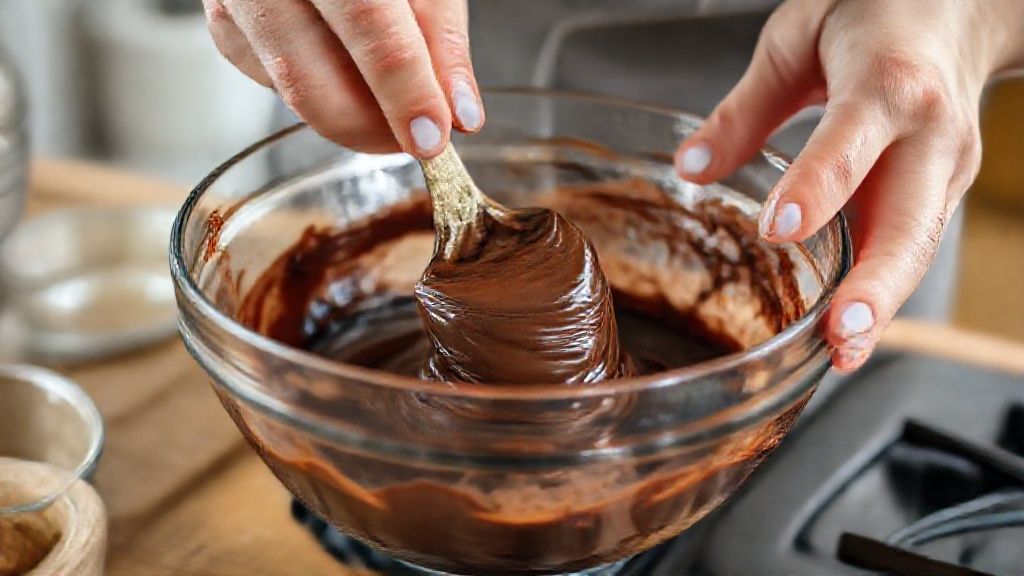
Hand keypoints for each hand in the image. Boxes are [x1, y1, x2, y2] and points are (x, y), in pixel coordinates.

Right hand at [203, 0, 482, 157]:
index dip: (404, 90)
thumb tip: (458, 114)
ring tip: (400, 110)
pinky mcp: (228, 32)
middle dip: (373, 127)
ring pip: (293, 93)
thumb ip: (440, 39)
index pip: (367, 24)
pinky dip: (327, 94)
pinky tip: (352, 73)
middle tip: (422, 140)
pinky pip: (280, 87)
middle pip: (309, 79)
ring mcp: (233, 4)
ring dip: (356, 119)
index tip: (434, 137)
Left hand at [675, 0, 1023, 371]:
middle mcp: (930, 132)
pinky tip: (850, 331)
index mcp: (887, 83)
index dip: (817, 187)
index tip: (780, 229)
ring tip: (842, 355)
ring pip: (917, 246)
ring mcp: (947, 168)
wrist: (959, 9)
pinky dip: (883, 290)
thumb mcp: (796, 40)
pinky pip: (911, 245)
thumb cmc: (876, 15)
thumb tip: (691, 169)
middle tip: (839, 337)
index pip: (851, 141)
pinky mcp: (944, 191)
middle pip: (909, 219)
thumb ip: (744, 110)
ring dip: (883, 305)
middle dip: (875, 285)